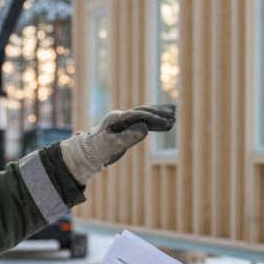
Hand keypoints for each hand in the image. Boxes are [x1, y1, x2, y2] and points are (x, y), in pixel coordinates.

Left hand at [59, 105, 175, 183]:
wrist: (90, 152)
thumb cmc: (99, 149)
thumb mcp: (113, 145)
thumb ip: (128, 137)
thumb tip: (145, 128)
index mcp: (116, 118)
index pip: (137, 115)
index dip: (152, 118)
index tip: (164, 122)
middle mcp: (121, 116)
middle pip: (143, 111)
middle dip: (158, 114)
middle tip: (173, 117)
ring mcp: (125, 121)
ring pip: (144, 116)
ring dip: (158, 118)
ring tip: (173, 120)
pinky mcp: (127, 127)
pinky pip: (143, 122)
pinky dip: (154, 123)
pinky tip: (165, 125)